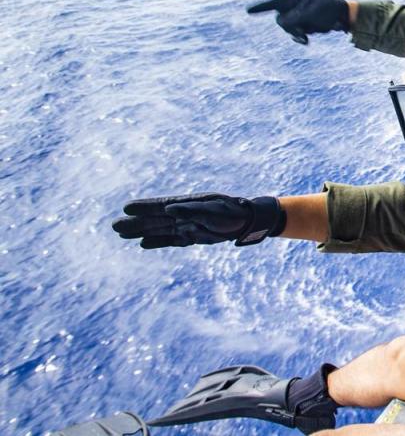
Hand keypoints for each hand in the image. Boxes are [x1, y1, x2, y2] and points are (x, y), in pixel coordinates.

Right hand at [112, 193, 284, 248]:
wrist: (247, 220)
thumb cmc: (233, 212)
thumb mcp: (215, 209)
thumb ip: (192, 210)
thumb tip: (170, 208)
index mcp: (188, 204)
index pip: (161, 206)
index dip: (144, 207)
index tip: (126, 208)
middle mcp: (183, 214)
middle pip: (154, 220)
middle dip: (135, 223)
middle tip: (114, 226)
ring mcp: (186, 225)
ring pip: (159, 230)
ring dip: (141, 232)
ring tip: (121, 234)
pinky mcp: (192, 236)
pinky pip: (171, 240)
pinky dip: (157, 242)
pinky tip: (143, 244)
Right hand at [247, 0, 349, 44]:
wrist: (342, 15)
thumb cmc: (328, 8)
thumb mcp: (312, 11)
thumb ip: (295, 17)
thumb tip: (280, 23)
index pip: (273, 3)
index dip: (260, 8)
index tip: (248, 11)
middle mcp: (293, 7)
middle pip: (281, 21)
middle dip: (290, 28)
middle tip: (302, 34)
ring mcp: (297, 17)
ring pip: (288, 29)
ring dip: (297, 34)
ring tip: (307, 38)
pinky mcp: (303, 26)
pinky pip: (296, 34)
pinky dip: (300, 38)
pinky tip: (306, 42)